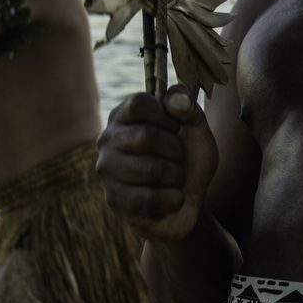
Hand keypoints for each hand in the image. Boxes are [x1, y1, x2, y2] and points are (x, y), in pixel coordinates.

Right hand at [96, 87, 217, 240]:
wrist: (190, 196)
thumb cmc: (188, 156)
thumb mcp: (195, 125)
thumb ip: (187, 105)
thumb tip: (175, 103)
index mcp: (124, 115)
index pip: (139, 104)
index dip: (167, 117)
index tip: (177, 129)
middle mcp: (108, 139)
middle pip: (145, 136)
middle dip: (175, 150)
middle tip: (180, 158)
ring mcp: (107, 169)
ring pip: (149, 170)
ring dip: (176, 176)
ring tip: (177, 178)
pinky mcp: (114, 199)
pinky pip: (147, 199)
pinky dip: (171, 199)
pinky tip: (174, 197)